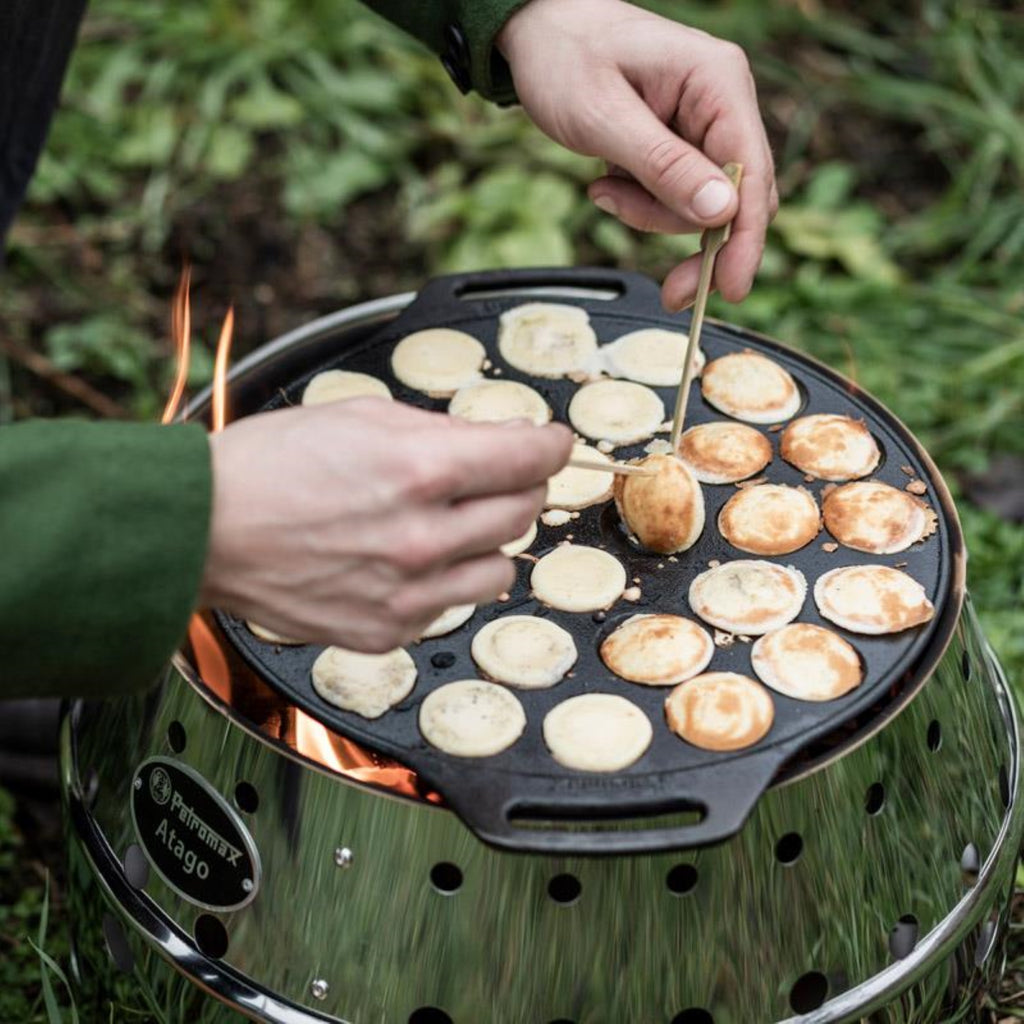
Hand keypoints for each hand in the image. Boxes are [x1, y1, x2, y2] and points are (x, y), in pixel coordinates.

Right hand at [201, 399, 571, 651]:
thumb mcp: (360, 417)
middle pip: (525, 511)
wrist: (203, 530)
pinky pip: (451, 604)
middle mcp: (424, 537)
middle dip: (516, 486)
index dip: (551, 444)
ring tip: (441, 525)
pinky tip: (401, 560)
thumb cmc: (269, 465)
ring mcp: (408, 592)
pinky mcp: (387, 630)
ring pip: (501, 567)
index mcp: (421, 469)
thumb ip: (440, 432)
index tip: (553, 443)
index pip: (531, 458)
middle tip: (489, 477)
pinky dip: (442, 580)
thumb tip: (496, 441)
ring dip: (485, 541)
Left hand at [498, 0, 776, 309]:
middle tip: (669, 290)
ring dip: (651, 215)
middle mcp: (722, 102)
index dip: (746, 236)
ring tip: (604, 190)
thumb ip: (663, 166)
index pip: (752, 171)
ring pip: (702, 207)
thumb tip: (722, 212)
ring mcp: (704, 125)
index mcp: (716, 82)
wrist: (538, 32)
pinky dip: (642, 204)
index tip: (731, 287)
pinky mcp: (683, 144)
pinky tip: (607, 184)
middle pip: (737, 199)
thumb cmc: (565, 59)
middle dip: (694, 240)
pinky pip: (677, 197)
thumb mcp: (604, 117)